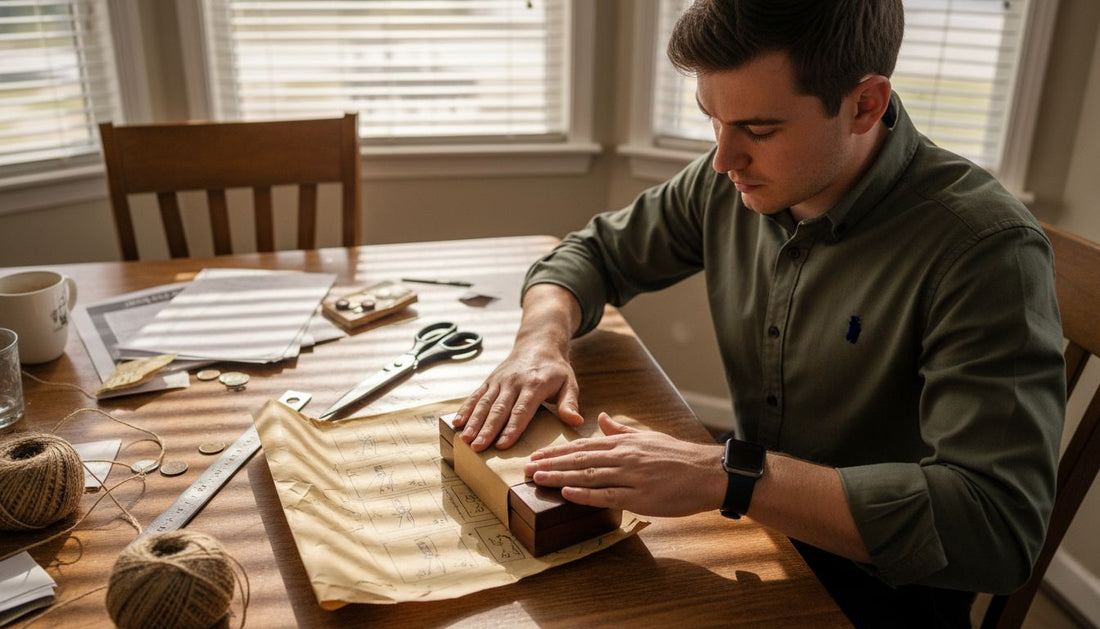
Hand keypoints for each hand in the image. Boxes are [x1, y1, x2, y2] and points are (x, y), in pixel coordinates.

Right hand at [452, 339, 583, 451]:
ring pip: (484, 403)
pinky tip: (458, 423)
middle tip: (478, 447)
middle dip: (488, 429)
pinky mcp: (490, 380)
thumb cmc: (556, 369)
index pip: (522, 410)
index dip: (512, 428)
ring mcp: (499, 381)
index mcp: (535, 385)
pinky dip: (466, 409)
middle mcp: (514, 382)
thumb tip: (576, 421)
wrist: (538, 342)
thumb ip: (569, 403)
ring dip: (474, 422)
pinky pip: (476, 395)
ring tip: (466, 440)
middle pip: (499, 409)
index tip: (502, 445)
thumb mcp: (569, 383)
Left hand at [524, 413, 726, 516]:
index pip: (583, 446)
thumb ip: (621, 431)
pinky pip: (608, 495)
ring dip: (560, 477)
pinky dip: (586, 494)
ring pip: (589, 475)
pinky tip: (568, 492)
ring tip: (537, 479)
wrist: (707, 473)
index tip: (537, 455)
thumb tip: (603, 418)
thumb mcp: (647, 437)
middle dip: (551, 464)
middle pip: (580, 459)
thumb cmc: (678, 457)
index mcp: (624, 443)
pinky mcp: (640, 496)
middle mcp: (624, 457)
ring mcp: (631, 476)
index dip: (557, 452)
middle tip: (526, 468)